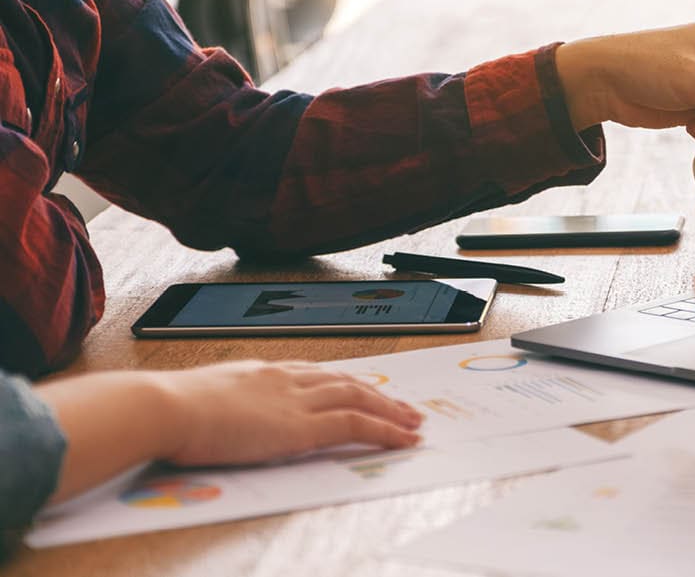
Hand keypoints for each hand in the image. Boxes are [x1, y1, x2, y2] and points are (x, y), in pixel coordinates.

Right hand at [158, 361, 421, 465]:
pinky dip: (386, 430)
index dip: (342, 382)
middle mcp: (285, 379)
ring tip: (413, 422)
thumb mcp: (196, 399)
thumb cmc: (165, 409)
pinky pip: (357, 424)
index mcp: (261, 372)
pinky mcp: (302, 426)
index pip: (314, 373)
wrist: (164, 407)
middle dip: (377, 393)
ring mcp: (296, 400)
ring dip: (391, 410)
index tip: (361, 388)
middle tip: (402, 406)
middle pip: (344, 381)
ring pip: (359, 397)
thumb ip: (216, 404)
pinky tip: (404, 439)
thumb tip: (211, 417)